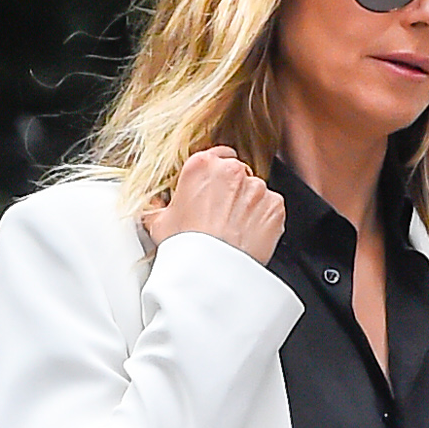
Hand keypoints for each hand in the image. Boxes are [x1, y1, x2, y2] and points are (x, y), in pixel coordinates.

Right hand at [141, 148, 284, 263]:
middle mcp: (231, 171)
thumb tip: (154, 204)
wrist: (212, 272)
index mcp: (202, 166)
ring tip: (233, 229)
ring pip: (255, 190)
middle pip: (237, 172)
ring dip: (247, 205)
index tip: (214, 187)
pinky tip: (248, 234)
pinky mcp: (274, 206)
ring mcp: (256, 188)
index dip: (216, 174)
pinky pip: (271, 207)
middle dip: (231, 190)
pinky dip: (263, 219)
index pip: (216, 155)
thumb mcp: (158, 223)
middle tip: (220, 215)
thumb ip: (157, 206)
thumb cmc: (186, 248)